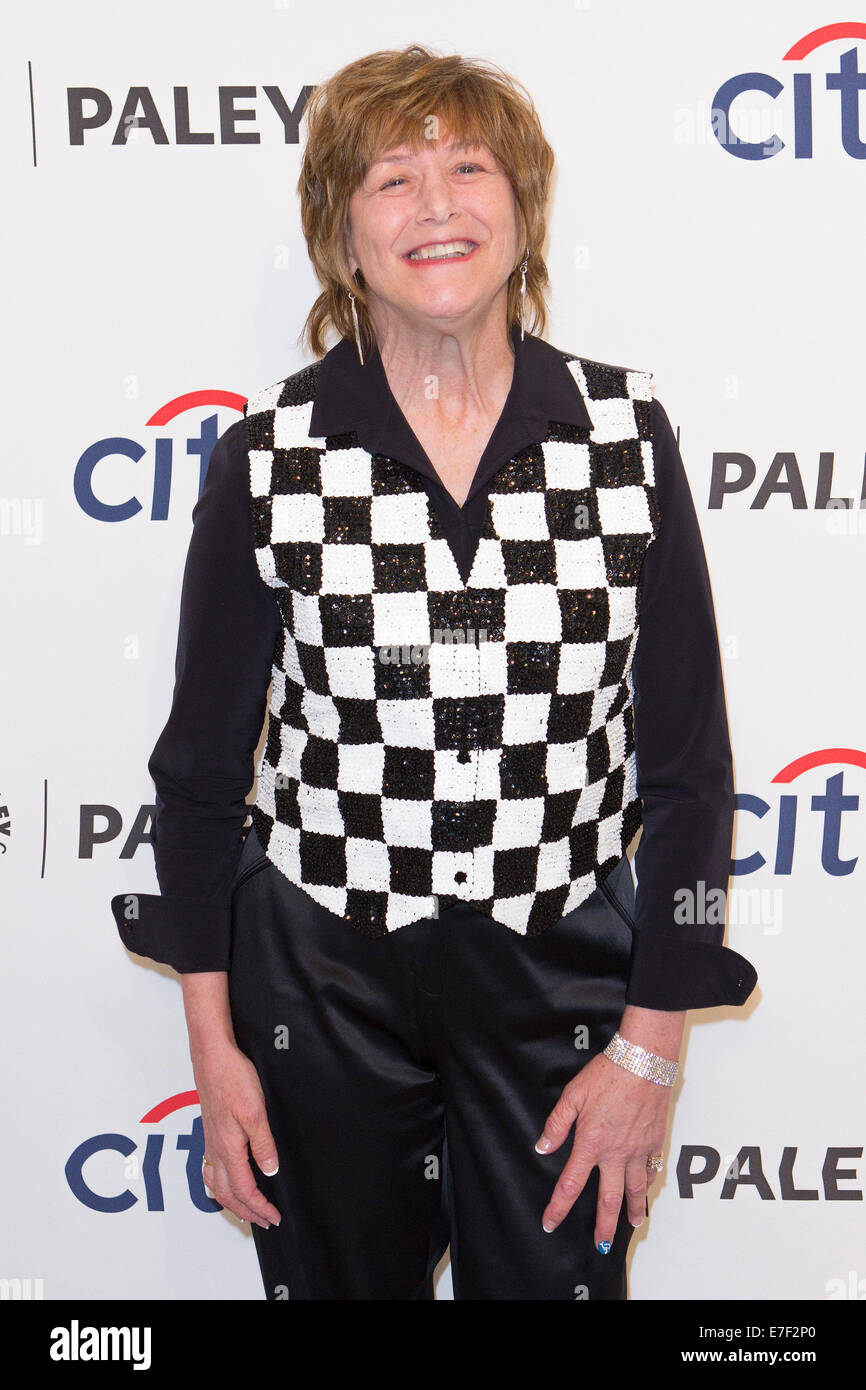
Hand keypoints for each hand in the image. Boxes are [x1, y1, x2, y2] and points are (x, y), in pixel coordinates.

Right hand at [191, 1036, 281, 1230]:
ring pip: (216, 1185)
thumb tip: (269, 1171)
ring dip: (231, 1203)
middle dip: (247, 1212)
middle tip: (265, 1221)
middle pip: (228, 1194)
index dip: (260, 1207)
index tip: (274, 1216)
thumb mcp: (255, 1112)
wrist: (212, 1058)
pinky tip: (224, 1183)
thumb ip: (262, 1144)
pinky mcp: (210, 1133)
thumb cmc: (233, 1079)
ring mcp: (210, 1142)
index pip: (244, 1190)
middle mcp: (215, 1150)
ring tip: (246, 1210)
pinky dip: (218, 1186)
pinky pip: (210, 1170)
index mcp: (228, 1148)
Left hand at [535, 1050, 671, 1249]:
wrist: (644, 1060)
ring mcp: (638, 1149)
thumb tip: (543, 1147)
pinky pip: (652, 1170)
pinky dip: (649, 1185)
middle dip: (604, 1226)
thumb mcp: (573, 1094)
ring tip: (632, 1226)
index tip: (551, 1222)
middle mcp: (616, 1152)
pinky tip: (646, 1191)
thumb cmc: (608, 1073)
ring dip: (633, 1211)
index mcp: (591, 1142)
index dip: (559, 1207)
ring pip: (636, 1189)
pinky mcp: (655, 1141)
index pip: (571, 1184)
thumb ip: (556, 1124)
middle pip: (609, 1199)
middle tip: (601, 1246)